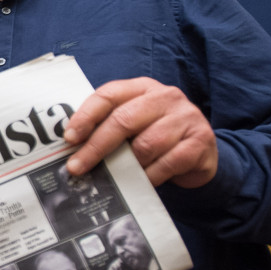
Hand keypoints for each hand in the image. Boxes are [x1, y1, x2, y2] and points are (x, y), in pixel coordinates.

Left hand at [63, 77, 217, 188]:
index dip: (86, 116)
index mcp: (143, 88)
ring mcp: (186, 117)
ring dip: (127, 165)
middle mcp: (166, 97)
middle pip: (123, 120)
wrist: (201, 152)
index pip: (109, 94)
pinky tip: (143, 182)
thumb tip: (73, 148)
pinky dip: (150, 176)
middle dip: (96, 147)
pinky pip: (166, 163)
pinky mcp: (200, 141)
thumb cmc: (157, 136)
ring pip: (145, 145)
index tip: (69, 138)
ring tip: (116, 177)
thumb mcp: (134, 125)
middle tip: (77, 167)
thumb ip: (109, 126)